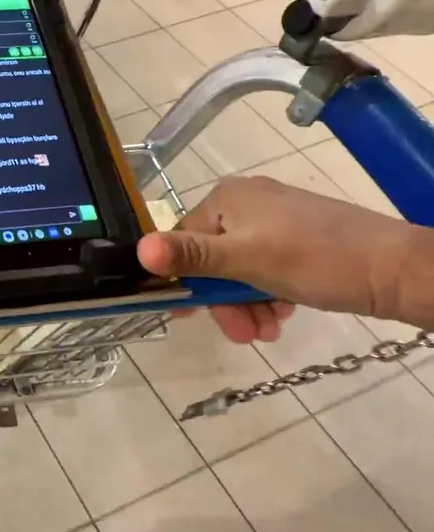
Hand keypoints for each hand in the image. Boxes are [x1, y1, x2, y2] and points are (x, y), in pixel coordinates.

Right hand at [137, 176, 418, 343]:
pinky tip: (282, 313)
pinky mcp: (298, 236)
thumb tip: (137, 250)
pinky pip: (266, 267)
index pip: (182, 242)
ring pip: (240, 268)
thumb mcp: (248, 262)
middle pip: (212, 259)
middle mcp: (247, 201)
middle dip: (224, 300)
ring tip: (268, 329)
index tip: (192, 320)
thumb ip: (192, 256)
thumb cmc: (316, 261)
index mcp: (227, 198)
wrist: (394, 269)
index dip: (185, 283)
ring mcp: (275, 218)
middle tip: (244, 333)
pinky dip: (267, 293)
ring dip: (246, 304)